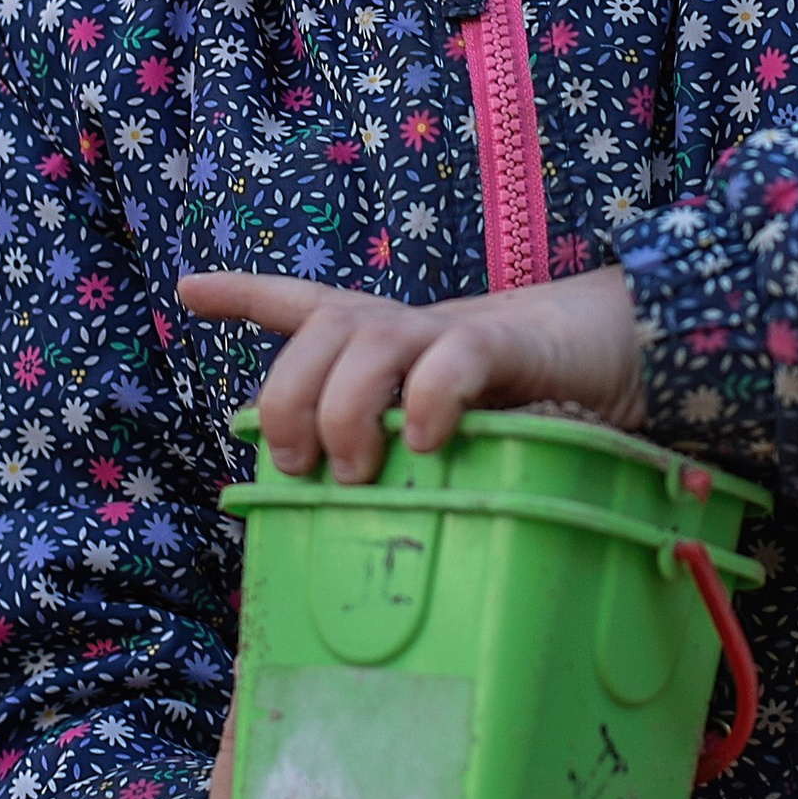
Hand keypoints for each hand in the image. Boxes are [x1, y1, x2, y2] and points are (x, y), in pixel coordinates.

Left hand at [174, 261, 642, 482]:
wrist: (608, 351)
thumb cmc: (513, 398)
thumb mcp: (436, 423)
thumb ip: (390, 447)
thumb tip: (339, 509)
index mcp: (380, 336)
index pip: (302, 303)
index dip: (244, 292)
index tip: (190, 289)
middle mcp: (404, 325)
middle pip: (318, 334)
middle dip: (289, 399)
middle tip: (299, 466)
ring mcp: (450, 330)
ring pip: (368, 343)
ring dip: (347, 409)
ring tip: (354, 472)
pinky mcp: (503, 345)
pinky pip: (452, 360)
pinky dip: (428, 401)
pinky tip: (424, 442)